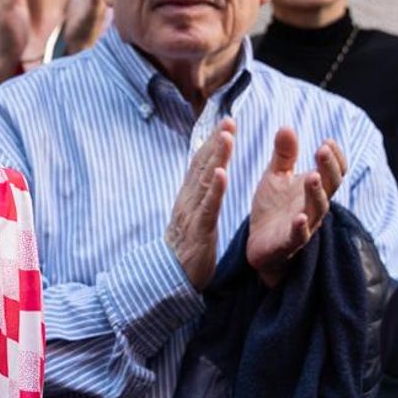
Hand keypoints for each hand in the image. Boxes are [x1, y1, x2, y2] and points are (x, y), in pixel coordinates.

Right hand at [166, 119, 234, 290]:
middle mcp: (188, 201)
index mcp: (189, 198)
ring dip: (216, 157)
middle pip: (203, 166)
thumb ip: (199, 197)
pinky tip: (222, 173)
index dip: (213, 143)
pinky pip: (208, 207)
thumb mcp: (193, 217)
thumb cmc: (185, 248)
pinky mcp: (199, 230)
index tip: (225, 122)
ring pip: (206, 181)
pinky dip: (215, 189)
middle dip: (216, 142)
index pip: (201, 165)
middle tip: (229, 119)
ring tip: (227, 136)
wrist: (169, 278)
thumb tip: (207, 176)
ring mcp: (192, 214)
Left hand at [246, 129, 346, 287]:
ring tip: (313, 176)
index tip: (327, 141)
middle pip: (330, 186)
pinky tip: (299, 218)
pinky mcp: (288, 243)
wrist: (259, 243)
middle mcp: (313, 205)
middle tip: (322, 150)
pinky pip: (299, 236)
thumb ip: (284, 154)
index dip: (334, 157)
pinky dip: (301, 228)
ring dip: (316, 193)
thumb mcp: (276, 176)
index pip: (334, 171)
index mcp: (313, 187)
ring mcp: (303, 224)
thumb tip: (287, 126)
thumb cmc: (273, 207)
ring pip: (317, 209)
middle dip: (328, 168)